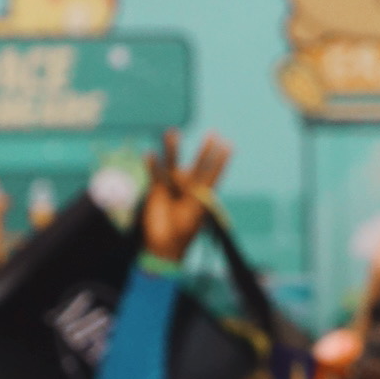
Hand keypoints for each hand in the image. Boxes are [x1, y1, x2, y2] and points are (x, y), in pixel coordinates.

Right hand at [136, 129, 232, 268]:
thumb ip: (196, 197)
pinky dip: (152, 165)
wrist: (163, 246)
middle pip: (198, 166)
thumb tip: (193, 178)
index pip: (214, 175)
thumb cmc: (182, 233)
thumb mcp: (194, 215)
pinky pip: (155, 174)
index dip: (221, 161)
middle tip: (213, 135)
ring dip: (173, 150)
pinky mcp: (157, 191)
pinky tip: (150, 154)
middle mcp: (188, 189)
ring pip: (173, 164)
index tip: (229, 146)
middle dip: (205, 152)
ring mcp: (172, 188)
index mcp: (201, 196)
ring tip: (171, 132)